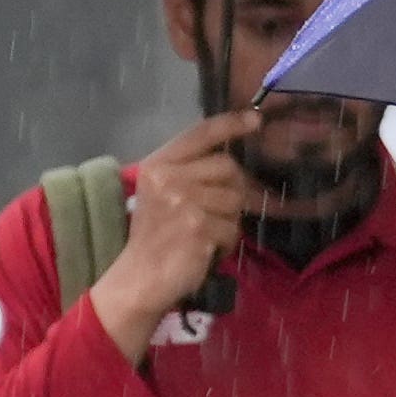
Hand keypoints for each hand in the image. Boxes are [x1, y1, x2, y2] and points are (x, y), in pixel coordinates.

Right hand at [89, 110, 260, 355]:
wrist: (140, 277)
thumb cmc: (156, 235)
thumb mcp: (162, 192)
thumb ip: (190, 171)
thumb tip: (234, 163)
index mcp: (158, 164)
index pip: (200, 133)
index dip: (231, 124)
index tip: (255, 119)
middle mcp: (169, 178)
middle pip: (228, 166)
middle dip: (233, 189)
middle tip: (218, 211)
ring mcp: (183, 202)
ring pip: (235, 199)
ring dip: (229, 220)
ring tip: (206, 233)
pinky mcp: (198, 226)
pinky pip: (233, 228)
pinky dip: (226, 242)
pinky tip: (205, 249)